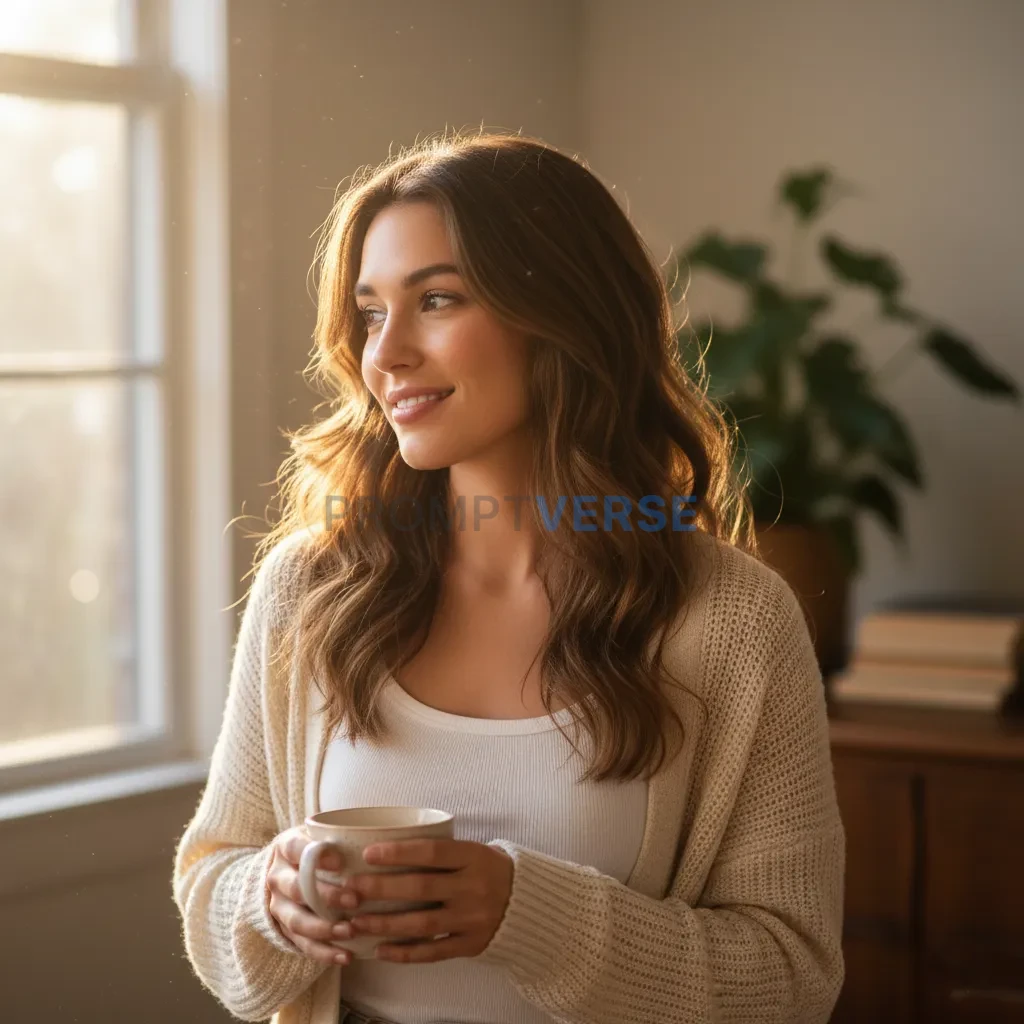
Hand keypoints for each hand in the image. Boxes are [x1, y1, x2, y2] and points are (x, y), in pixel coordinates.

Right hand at [265, 826, 356, 964]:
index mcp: (285, 847)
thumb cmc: (313, 848)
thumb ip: (339, 835)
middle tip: (355, 899)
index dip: (317, 856)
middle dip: (326, 896)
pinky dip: (324, 953)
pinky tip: (346, 956)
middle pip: (297, 888)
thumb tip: (383, 835)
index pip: (296, 849)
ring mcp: (278, 906)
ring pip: (297, 920)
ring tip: (350, 931)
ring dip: (324, 928)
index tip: (341, 863)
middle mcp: (277, 877)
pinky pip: (302, 945)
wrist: (283, 871)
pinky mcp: (284, 930)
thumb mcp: (318, 834)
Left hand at [335, 839, 513, 962]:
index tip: (369, 853)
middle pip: (420, 889)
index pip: (431, 853)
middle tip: (351, 888)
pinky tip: (380, 950)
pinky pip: (433, 952)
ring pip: (421, 924)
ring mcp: (472, 920)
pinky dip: (405, 953)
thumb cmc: (489, 869)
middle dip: (381, 889)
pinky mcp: (471, 945)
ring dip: (385, 924)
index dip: (399, 853)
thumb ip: (441, 851)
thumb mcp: (473, 850)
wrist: (528, 902)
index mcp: (474, 857)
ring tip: (356, 922)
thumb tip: (390, 845)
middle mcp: (473, 888)